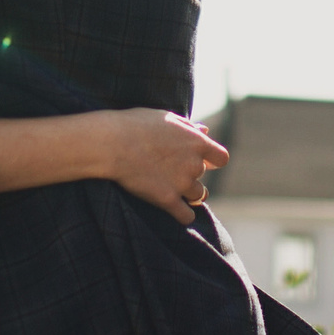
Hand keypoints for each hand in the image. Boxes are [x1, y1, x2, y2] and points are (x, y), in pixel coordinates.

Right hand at [100, 109, 229, 223]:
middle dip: (191, 173)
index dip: (212, 160)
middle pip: (203, 176)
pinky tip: (177, 211)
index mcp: (197, 142)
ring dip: (189, 194)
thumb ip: (188, 127)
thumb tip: (205, 132)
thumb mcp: (166, 118)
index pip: (221, 158)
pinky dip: (184, 215)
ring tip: (174, 189)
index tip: (203, 160)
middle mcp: (194, 164)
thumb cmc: (136, 125)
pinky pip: (186, 216)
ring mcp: (182, 184)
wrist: (112, 143)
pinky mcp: (167, 200)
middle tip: (171, 169)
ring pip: (198, 196)